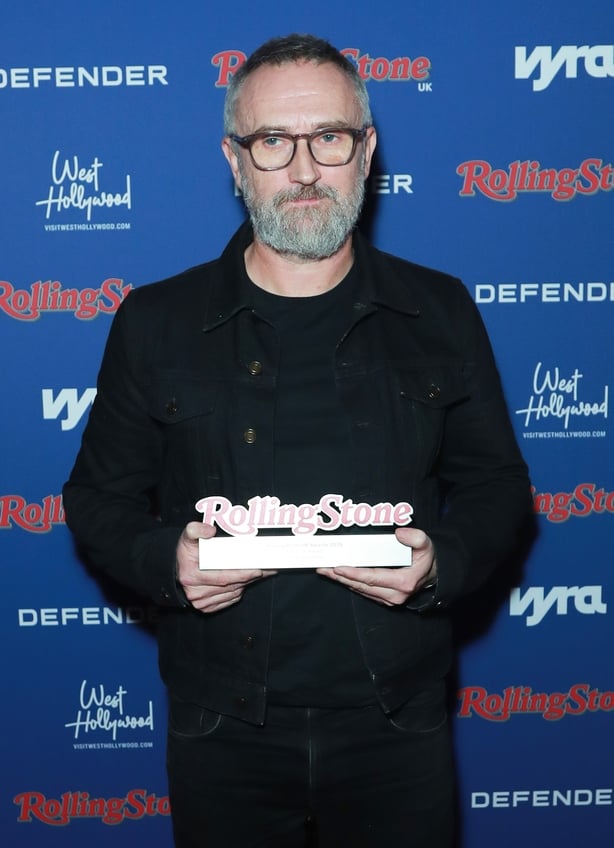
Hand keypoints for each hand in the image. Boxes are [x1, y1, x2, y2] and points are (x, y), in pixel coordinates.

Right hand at [176, 522, 274, 612]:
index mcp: (192, 575)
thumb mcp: (187, 538)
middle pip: (231, 586)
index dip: (242, 574)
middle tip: (268, 569)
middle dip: (251, 577)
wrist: (176, 570)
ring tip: (261, 573)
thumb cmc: (186, 554)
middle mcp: (196, 592)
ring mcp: (201, 602)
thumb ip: (195, 530)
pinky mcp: (206, 607)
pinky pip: (229, 600)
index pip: (223, 577)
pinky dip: (240, 591)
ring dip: (248, 584)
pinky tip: (247, 581)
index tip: (258, 569)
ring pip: (233, 593)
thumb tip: (209, 530)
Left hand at [316, 528, 436, 605]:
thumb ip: (415, 537)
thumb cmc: (427, 557)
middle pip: (361, 586)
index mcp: (403, 583)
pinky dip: (350, 583)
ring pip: (360, 590)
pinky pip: (364, 592)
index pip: (372, 578)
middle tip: (322, 568)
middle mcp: (395, 595)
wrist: (434, 573)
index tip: (337, 567)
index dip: (353, 573)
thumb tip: (399, 534)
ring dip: (342, 581)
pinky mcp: (386, 599)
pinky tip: (339, 576)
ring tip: (325, 571)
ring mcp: (390, 599)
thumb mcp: (426, 543)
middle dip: (340, 577)